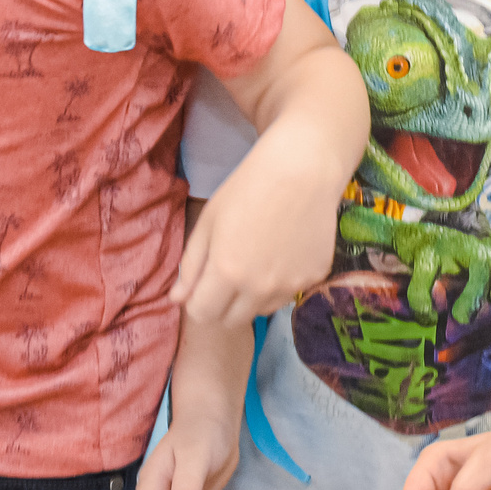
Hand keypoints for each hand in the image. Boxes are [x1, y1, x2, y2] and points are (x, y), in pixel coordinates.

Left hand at [172, 146, 342, 323]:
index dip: (198, 301)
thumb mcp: (209, 222)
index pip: (202, 314)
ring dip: (253, 296)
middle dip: (223, 304)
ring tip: (259, 258)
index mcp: (226, 273)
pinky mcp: (314, 278)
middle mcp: (259, 288)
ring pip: (262, 310)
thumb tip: (177, 299)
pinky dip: (282, 282)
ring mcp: (290, 286)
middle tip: (230, 272)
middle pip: (232, 320)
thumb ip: (191, 265)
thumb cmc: (248, 188)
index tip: (203, 285)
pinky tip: (284, 249)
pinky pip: (289, 293)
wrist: (303, 169)